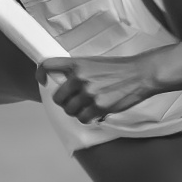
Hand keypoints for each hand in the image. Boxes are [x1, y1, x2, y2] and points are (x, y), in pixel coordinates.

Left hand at [42, 52, 164, 122]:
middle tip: (76, 100)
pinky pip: (83, 118)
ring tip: (89, 106)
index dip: (40, 74)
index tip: (42, 80)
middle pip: (58, 98)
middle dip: (65, 102)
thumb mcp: (94, 62)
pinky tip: (96, 111)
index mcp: (77, 64)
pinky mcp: (98, 106)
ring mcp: (89, 93)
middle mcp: (80, 78)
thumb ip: (77, 71)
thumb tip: (64, 84)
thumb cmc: (119, 69)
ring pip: (70, 111)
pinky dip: (88, 118)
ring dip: (78, 111)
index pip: (48, 65)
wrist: (140, 74)